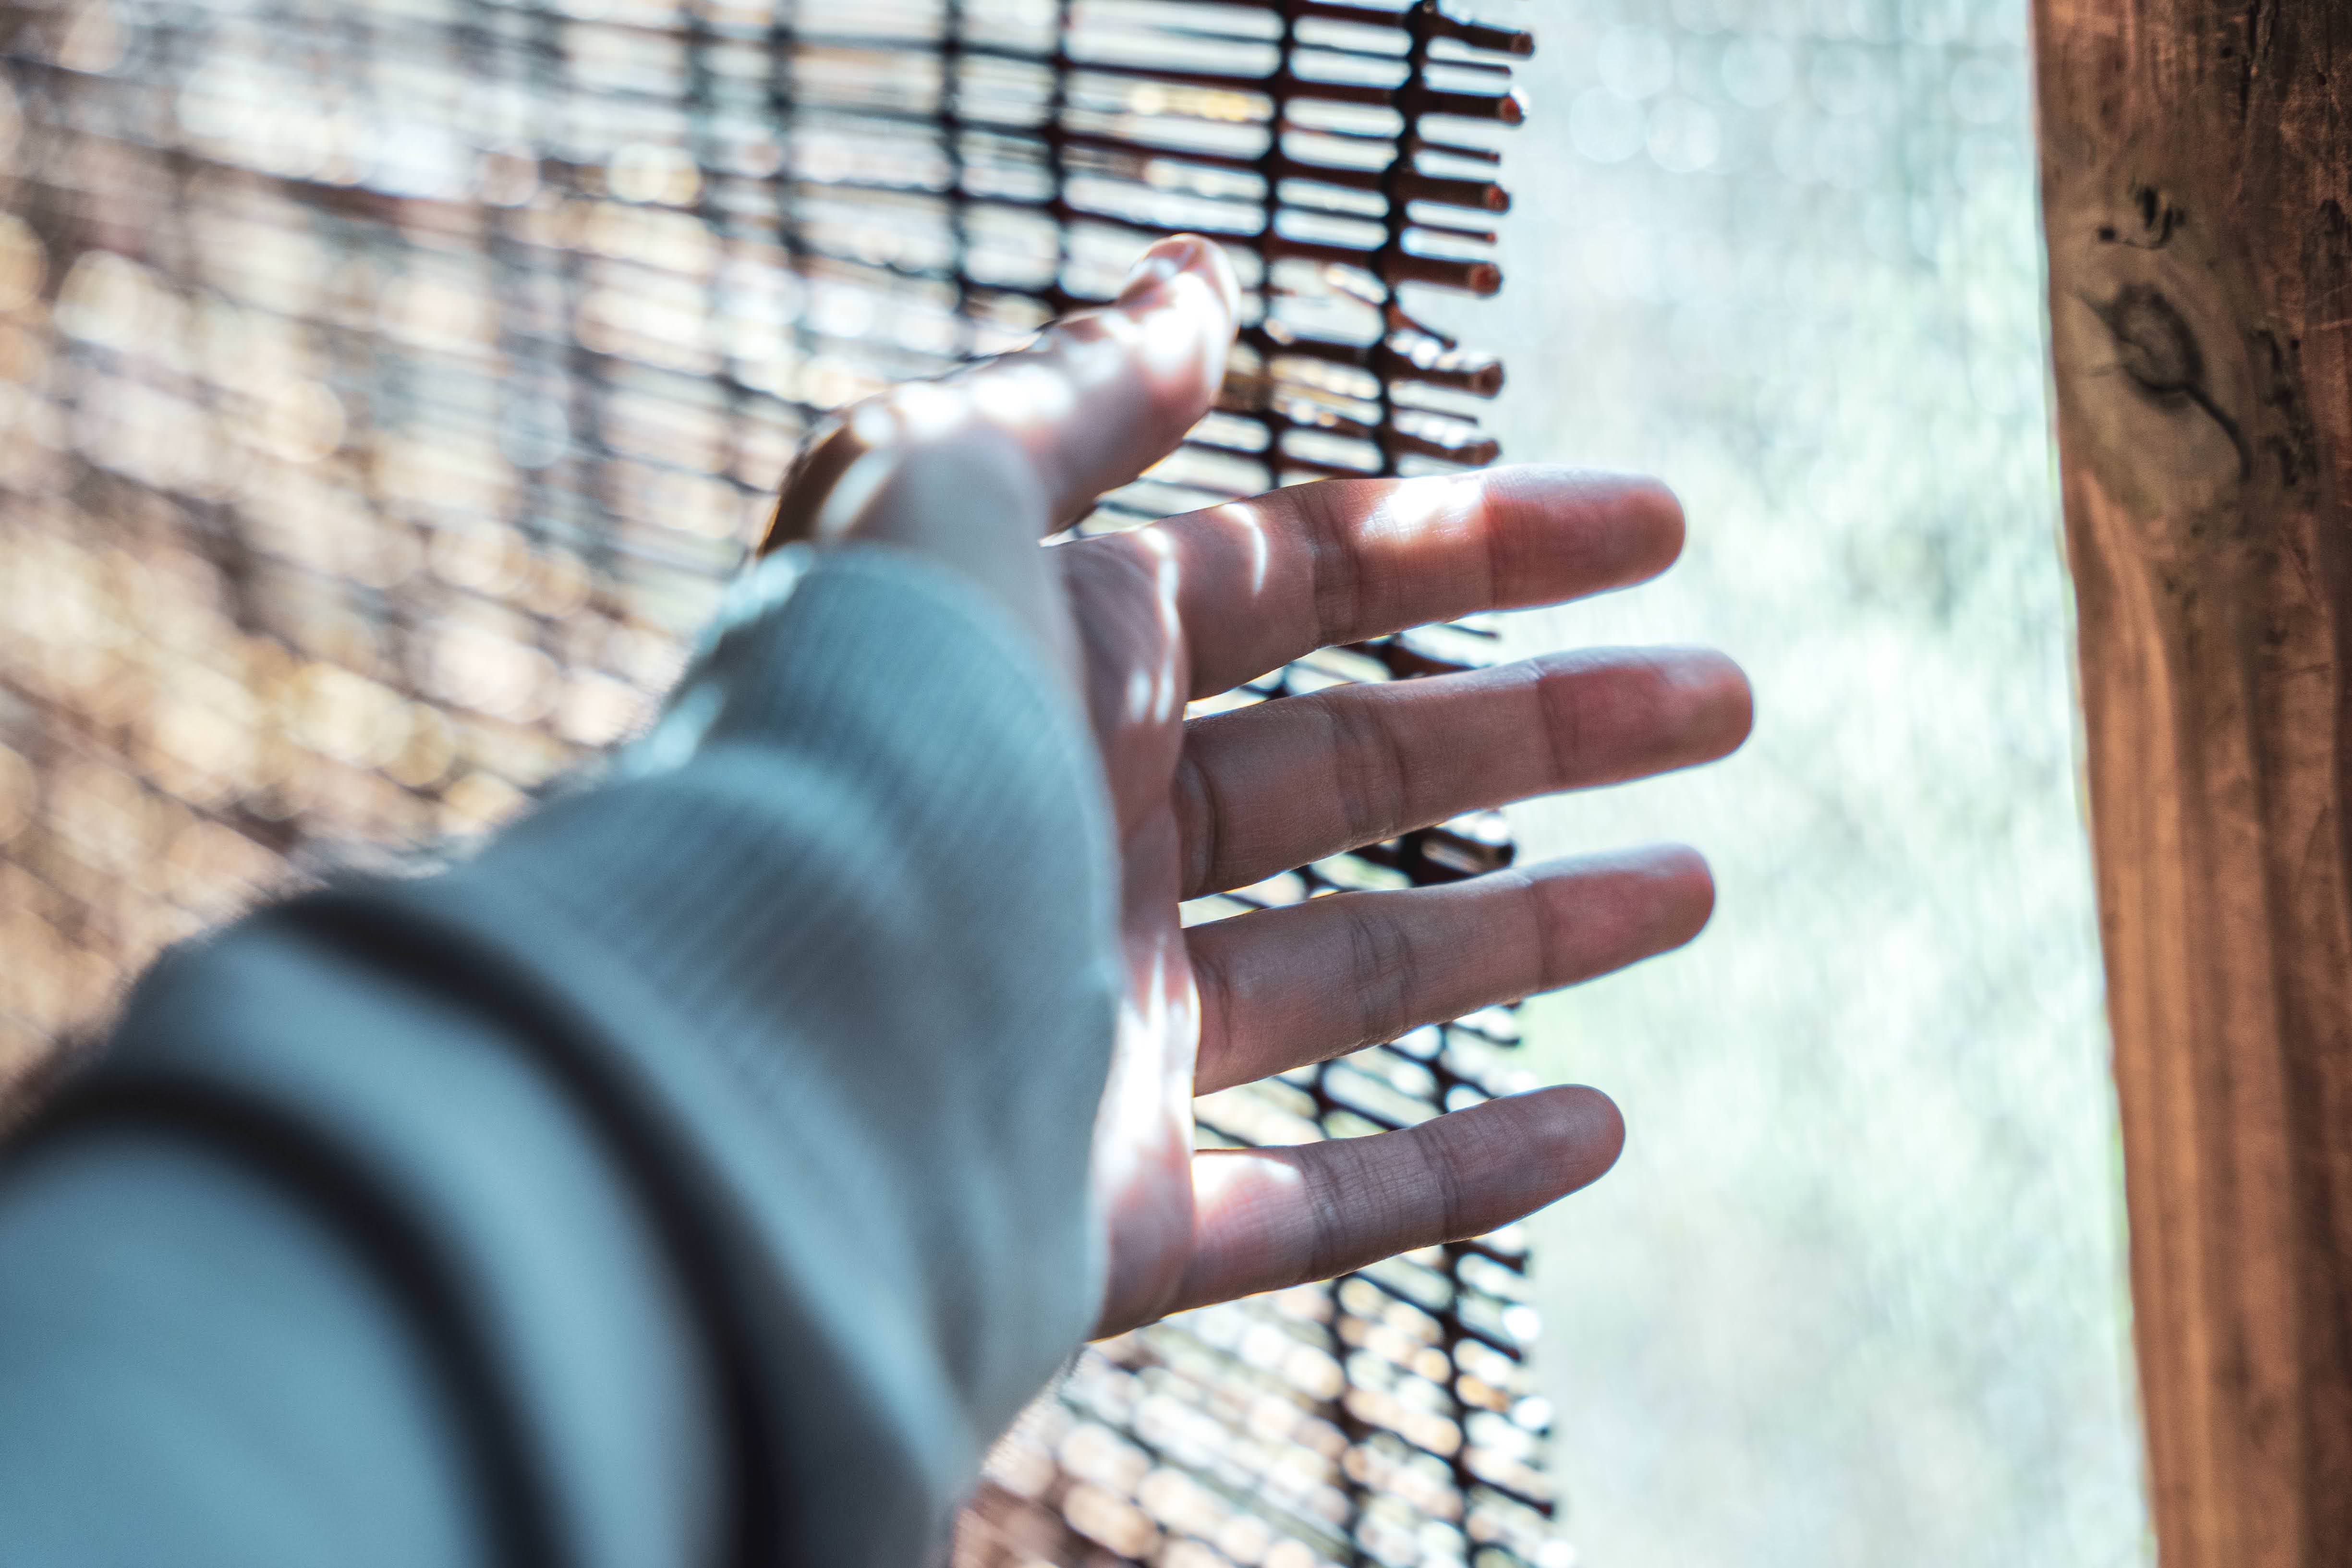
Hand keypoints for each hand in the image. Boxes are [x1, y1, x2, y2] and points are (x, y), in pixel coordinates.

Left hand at [764, 235, 1751, 1336]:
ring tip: (1698, 883)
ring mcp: (1098, 1042)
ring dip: (1535, 929)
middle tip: (1726, 697)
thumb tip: (1189, 284)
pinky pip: (1312, 1206)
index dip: (1478, 538)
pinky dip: (1457, 1175)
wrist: (728, 1073)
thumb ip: (1067, 398)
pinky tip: (1598, 1124)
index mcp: (1046, 680)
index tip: (1655, 526)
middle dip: (1546, 723)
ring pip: (1358, 977)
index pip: (1299, 583)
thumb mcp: (932, 499)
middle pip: (1354, 766)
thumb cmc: (840, 758)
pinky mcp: (1107, 1223)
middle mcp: (1076, 849)